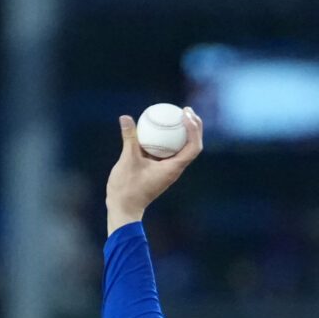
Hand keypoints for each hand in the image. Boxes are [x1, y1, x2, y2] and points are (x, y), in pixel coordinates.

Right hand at [106, 110, 204, 232]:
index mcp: (173, 168)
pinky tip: (157, 126)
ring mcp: (167, 169)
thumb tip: (125, 117)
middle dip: (194, 126)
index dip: (194, 129)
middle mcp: (174, 169)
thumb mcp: (127, 160)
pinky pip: (167, 150)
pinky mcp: (159, 169)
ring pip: (181, 148)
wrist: (123, 208)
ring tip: (177, 114)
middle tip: (186, 109)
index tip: (186, 115)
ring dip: (183, 131)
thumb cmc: (127, 188)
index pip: (193, 147)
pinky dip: (167, 138)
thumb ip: (129, 138)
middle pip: (192, 145)